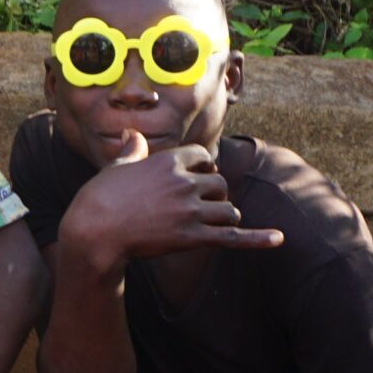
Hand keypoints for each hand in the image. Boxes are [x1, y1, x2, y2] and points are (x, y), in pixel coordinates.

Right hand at [61, 129, 284, 267]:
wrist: (94, 232)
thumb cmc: (99, 198)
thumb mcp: (116, 167)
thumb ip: (132, 150)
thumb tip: (131, 133)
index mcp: (168, 161)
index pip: (203, 158)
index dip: (202, 168)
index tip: (196, 176)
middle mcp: (184, 183)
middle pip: (219, 185)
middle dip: (213, 196)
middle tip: (198, 207)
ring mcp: (190, 211)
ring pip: (227, 210)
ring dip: (223, 216)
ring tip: (211, 224)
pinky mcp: (193, 237)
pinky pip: (233, 237)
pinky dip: (258, 239)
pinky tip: (278, 239)